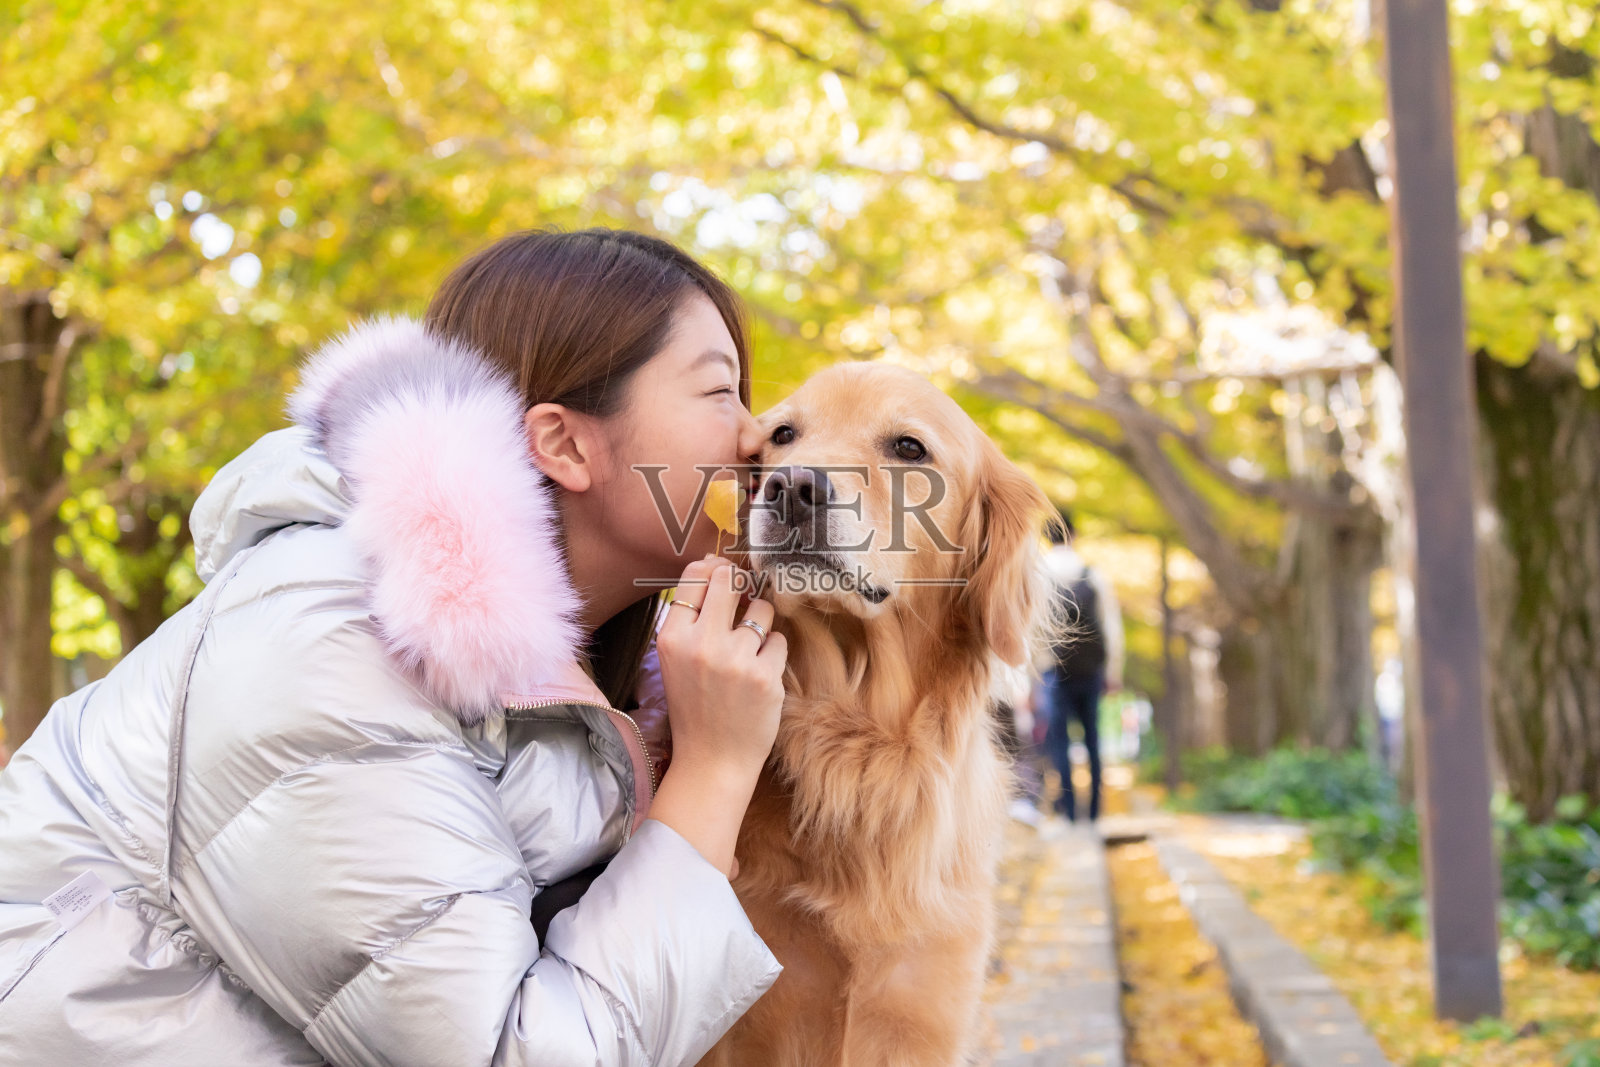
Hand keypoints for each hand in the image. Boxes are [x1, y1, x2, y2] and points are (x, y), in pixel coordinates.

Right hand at [646, 557, 787, 876]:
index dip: (715, 569)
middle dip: (741, 584)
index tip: (726, 576)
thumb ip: (692, 618)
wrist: (712, 760)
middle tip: (744, 600)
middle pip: (729, 580)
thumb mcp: (676, 659)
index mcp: (672, 637)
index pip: (696, 576)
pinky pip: (778, 639)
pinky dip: (773, 653)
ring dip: (761, 623)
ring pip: (761, 609)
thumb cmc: (696, 706)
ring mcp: (734, 659)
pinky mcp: (764, 675)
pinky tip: (760, 674)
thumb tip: (718, 568)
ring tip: (749, 650)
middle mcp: (701, 643)